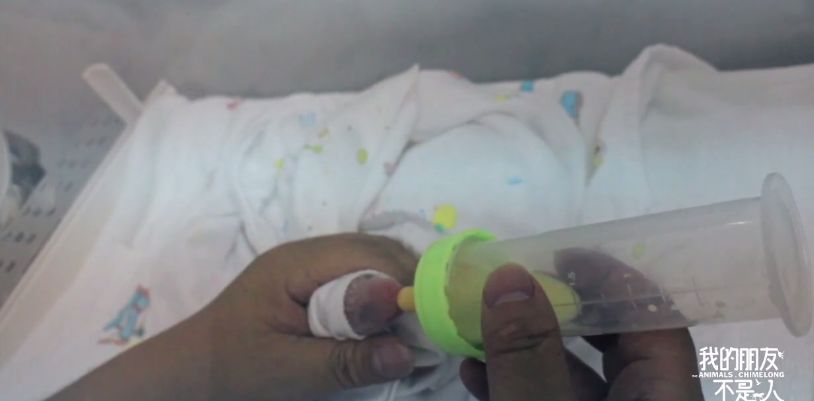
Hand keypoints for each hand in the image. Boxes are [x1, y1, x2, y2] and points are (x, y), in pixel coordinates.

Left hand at [50, 234, 417, 400]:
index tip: (431, 321)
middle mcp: (306, 252)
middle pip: (376, 251)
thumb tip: (408, 350)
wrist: (192, 371)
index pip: (367, 256)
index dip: (405, 283)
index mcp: (296, 264)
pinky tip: (387, 325)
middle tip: (428, 327)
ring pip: (373, 261)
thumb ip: (346, 359)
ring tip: (413, 328)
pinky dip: (381, 297)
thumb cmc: (234, 371)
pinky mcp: (313, 279)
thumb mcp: (289, 372)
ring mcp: (310, 263)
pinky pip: (360, 276)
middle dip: (408, 284)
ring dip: (398, 289)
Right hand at [458, 264, 703, 400]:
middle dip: (557, 309)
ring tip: (479, 324)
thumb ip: (528, 351)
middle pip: (613, 344)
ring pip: (575, 377)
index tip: (559, 256)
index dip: (610, 278)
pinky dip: (516, 383)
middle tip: (514, 286)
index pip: (653, 316)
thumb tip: (509, 277)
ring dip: (524, 348)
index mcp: (664, 397)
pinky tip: (474, 373)